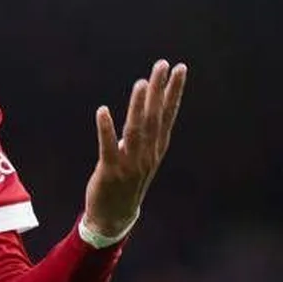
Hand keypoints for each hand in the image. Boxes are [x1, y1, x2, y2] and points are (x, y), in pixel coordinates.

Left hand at [84, 60, 187, 237]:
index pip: (168, 114)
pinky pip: (108, 147)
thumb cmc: (126, 183)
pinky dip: (106, 129)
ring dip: (138, 106)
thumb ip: (143, 135)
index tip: (180, 69)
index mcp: (156, 148)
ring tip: (141, 83)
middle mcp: (147, 154)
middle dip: (160, 89)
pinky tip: (102, 110)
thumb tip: (142, 109)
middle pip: (155, 117)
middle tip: (163, 64)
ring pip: (136, 130)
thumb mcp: (140, 157)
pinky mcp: (110, 171)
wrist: (114, 217)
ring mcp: (130, 163)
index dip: (174, 91)